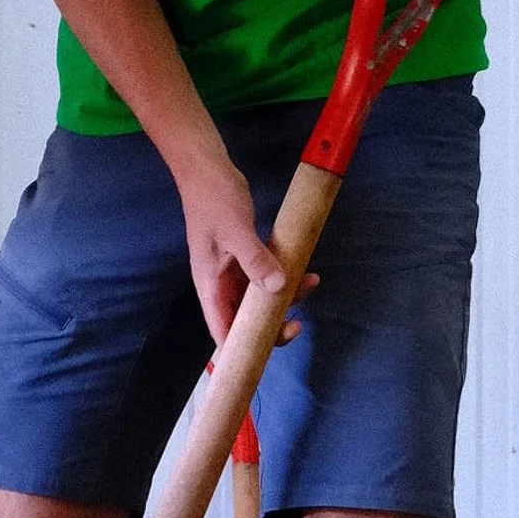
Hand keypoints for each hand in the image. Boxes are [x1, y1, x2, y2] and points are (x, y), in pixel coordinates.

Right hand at [176, 148, 286, 344]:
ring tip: (310, 282)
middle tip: (296, 323)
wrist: (208, 169)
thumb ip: (255, 259)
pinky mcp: (247, 257)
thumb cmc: (213, 200)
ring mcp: (234, 271)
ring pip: (260, 299)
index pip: (223, 331)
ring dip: (285, 298)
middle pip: (244, 321)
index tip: (269, 348)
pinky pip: (267, 276)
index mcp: (211, 286)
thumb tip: (277, 288)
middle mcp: (222, 284)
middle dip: (271, 325)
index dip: (243, 347)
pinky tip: (305, 271)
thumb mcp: (235, 230)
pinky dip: (285, 278)